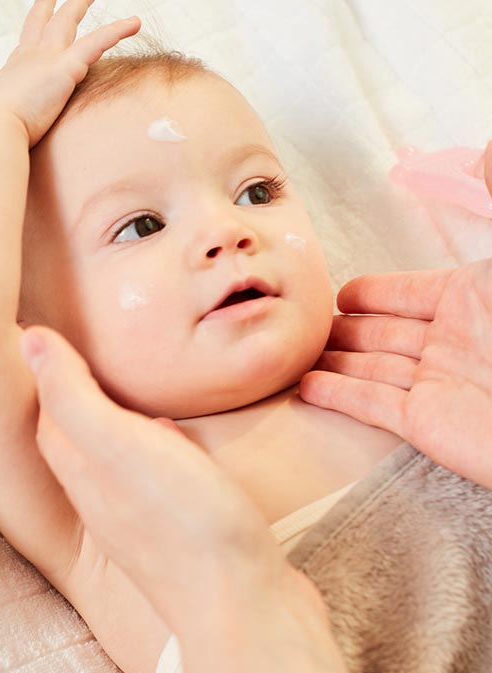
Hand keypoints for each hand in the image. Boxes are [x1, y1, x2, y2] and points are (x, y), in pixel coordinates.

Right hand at [0, 0, 139, 146]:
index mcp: (13, 71)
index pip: (27, 42)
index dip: (36, 25)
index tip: (42, 13)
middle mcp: (28, 57)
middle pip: (47, 22)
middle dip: (57, 6)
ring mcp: (46, 59)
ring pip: (70, 22)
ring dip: (83, 4)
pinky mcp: (64, 68)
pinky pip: (97, 42)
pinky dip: (117, 30)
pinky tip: (135, 21)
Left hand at [19, 324, 310, 630]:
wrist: (243, 608)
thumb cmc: (182, 521)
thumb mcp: (118, 444)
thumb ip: (72, 394)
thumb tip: (29, 339)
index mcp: (83, 475)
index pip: (50, 418)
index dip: (48, 377)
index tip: (51, 338)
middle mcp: (104, 501)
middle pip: (76, 440)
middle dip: (75, 399)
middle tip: (83, 360)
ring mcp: (143, 523)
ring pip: (115, 461)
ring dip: (114, 426)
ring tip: (126, 394)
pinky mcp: (184, 534)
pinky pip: (155, 482)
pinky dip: (156, 451)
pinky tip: (177, 440)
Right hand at [300, 260, 491, 488]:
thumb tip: (487, 151)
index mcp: (474, 301)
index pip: (408, 294)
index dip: (373, 293)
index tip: (342, 294)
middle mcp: (452, 342)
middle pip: (382, 333)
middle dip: (345, 330)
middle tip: (308, 329)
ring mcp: (437, 383)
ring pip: (371, 368)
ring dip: (334, 363)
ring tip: (298, 356)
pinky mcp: (425, 422)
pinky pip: (370, 406)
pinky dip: (337, 396)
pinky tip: (307, 387)